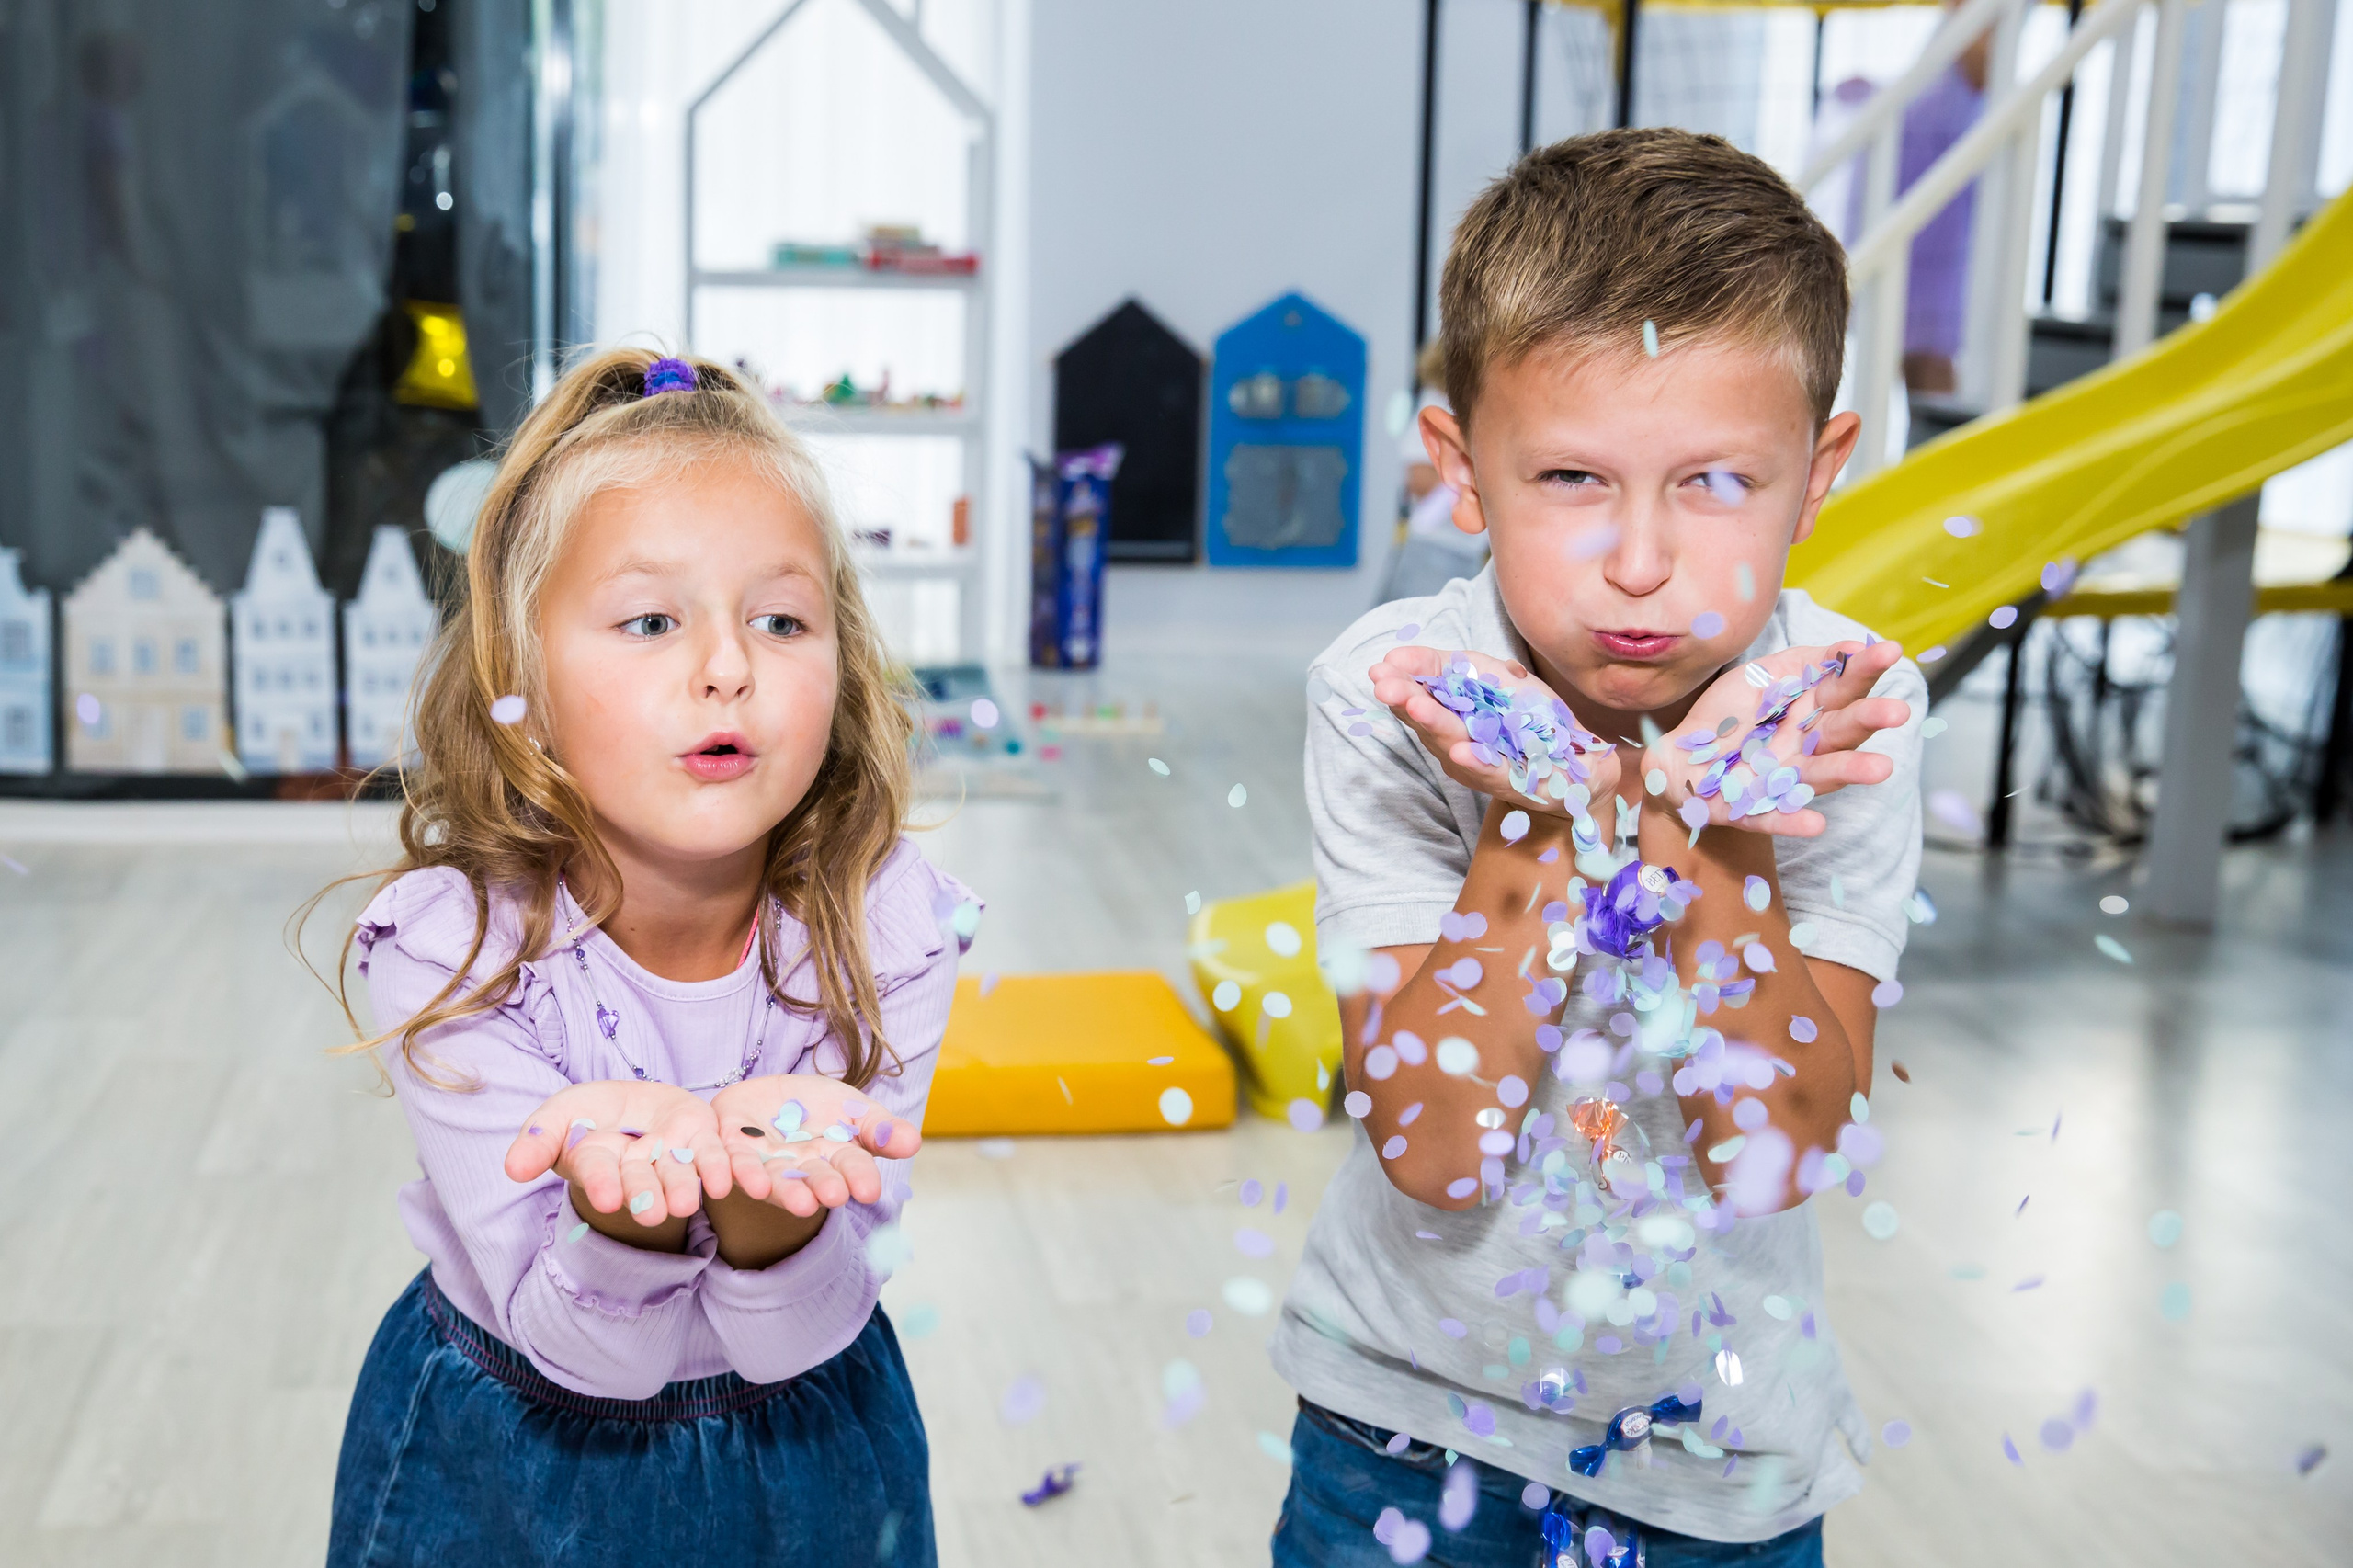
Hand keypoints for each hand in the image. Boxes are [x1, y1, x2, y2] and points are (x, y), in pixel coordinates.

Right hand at [504, 1079, 730, 1227]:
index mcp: (598, 1163)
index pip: (598, 1175)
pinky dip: (722, 1170)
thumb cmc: (586, 1116)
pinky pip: (715, 1155)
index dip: (602, 1186)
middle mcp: (636, 1167)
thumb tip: (514, 1169)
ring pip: (678, 1174)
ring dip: (684, 1188)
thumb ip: (537, 1140)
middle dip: (647, 1195)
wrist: (628, 1105)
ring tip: (688, 1203)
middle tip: (654, 1213)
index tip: (608, 1199)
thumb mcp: (556, 1117)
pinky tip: (728, 1182)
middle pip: (641, 1182)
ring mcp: (671, 1154)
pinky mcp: (701, 1137)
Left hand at [708, 1073, 919, 1218]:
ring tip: (798, 1201)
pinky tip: (752, 1182)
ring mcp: (767, 1162)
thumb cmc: (821, 1108)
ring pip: (775, 1179)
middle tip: (834, 1197)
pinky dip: (742, 1173)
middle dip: (823, 1188)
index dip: (859, 1178)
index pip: (851, 1169)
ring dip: (785, 1191)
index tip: (869, 1190)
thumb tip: (913, 1142)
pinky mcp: (732, 1148)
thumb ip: (880, 1127)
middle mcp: (801, 1168)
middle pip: (813, 1179)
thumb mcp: (856, 1109)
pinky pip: (736, 1162)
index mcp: (835, 1159)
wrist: (772, 1095)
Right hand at [1368, 645, 1623, 812]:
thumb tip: (1407, 655)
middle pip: (1428, 718)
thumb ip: (1457, 667)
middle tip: (1383, 686)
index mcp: (1452, 711)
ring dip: (1433, 723)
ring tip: (1414, 704)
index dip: (1403, 677)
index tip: (1382, 666)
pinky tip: (1461, 750)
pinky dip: (1475, 761)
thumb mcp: (1495, 679)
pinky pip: (1491, 770)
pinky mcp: (1513, 781)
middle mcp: (1457, 740)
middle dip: (1405, 699)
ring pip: (1452, 742)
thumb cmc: (1532, 718)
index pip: (1421, 690)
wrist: (1580, 758)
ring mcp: (1480, 764)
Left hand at [1644, 639, 1910, 837]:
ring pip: (1821, 775)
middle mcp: (1807, 746)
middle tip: (1897, 711)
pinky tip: (1816, 824)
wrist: (1680, 752)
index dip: (1866, 669)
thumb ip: (1807, 662)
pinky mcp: (1753, 810)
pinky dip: (1794, 821)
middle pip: (1842, 731)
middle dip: (1869, 720)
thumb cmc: (1731, 713)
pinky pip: (1775, 816)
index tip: (1891, 650)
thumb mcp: (1764, 674)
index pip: (1844, 687)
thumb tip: (1851, 646)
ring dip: (1851, 772)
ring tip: (1882, 768)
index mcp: (1812, 711)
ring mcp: (1784, 779)